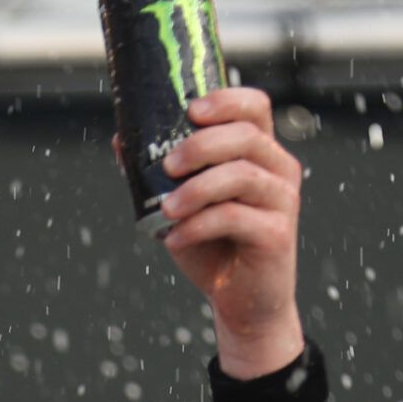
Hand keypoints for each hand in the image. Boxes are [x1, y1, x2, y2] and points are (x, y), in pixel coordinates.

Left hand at [156, 87, 305, 378]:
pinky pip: (234, 217)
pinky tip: (175, 240)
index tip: (191, 111)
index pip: (255, 107)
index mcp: (259, 153)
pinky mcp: (277, 233)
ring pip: (241, 175)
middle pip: (245, 136)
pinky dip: (197, 226)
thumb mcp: (180, 205)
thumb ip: (156, 173)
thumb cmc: (212, 247)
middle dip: (200, 146)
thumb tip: (120, 139)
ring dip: (196, 189)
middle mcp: (278, 170)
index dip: (226, 100)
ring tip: (166, 210)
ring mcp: (282, 200)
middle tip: (166, 165)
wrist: (240, 301)